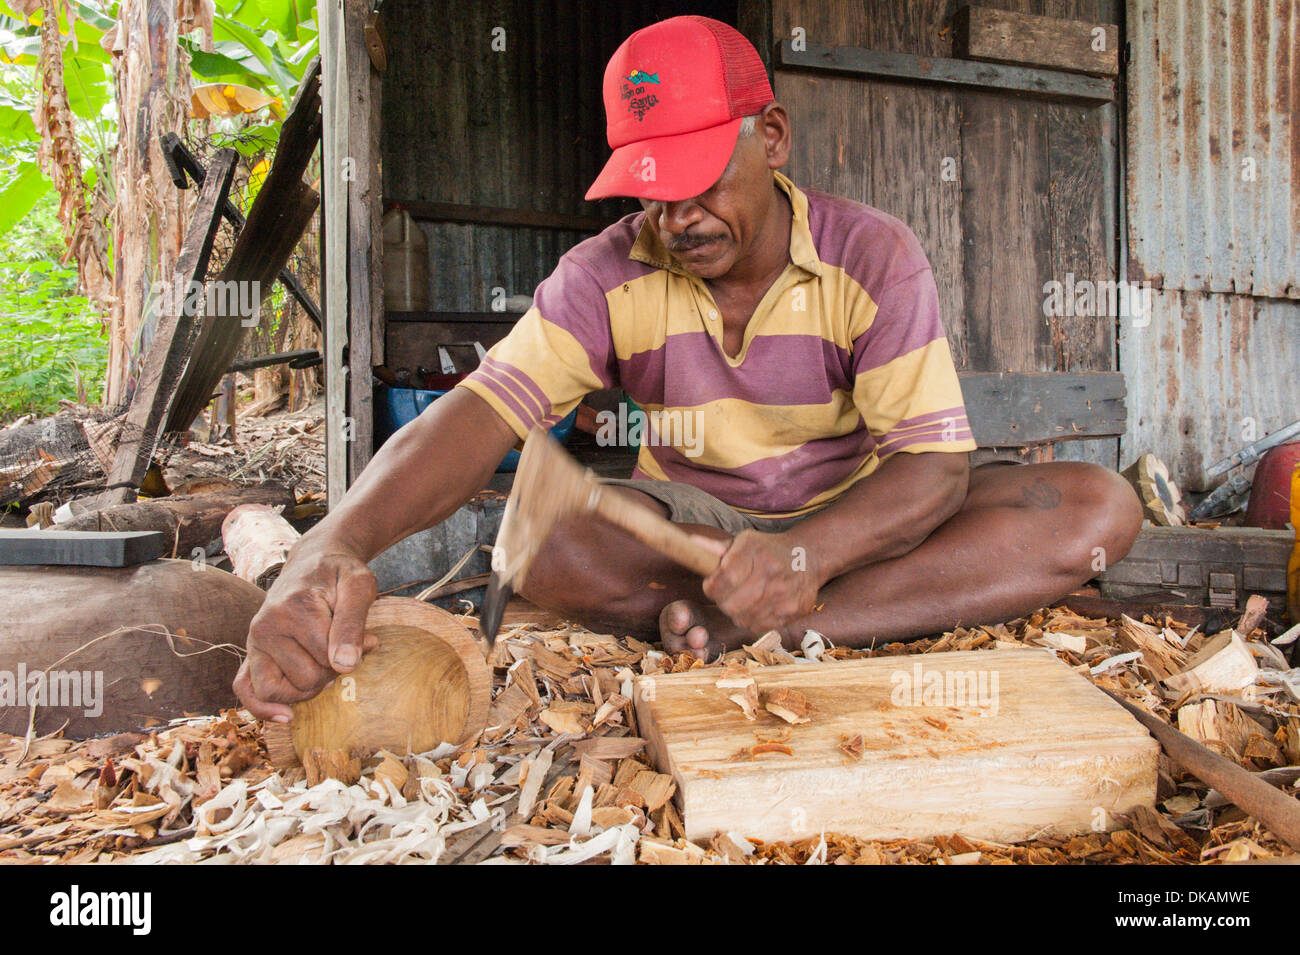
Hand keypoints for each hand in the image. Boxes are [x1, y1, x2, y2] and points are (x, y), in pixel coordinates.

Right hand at [233, 546, 378, 721]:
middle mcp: (267, 625)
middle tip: (342, 650)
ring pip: (280, 691)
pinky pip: (245, 689)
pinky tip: (287, 716)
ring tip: (323, 665)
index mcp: (295, 608)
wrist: (313, 562)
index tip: (368, 640)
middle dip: (332, 672)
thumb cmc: (340, 574)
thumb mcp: (359, 585)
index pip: (329, 659)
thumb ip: (353, 623)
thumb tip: (345, 665)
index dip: (354, 655)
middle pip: (307, 679)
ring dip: (308, 688)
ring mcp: (254, 640)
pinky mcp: (251, 651)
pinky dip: (263, 707)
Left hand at [697, 529, 822, 636]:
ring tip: (741, 600)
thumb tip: (690, 542)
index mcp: (756, 551)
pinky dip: (752, 620)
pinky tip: (756, 607)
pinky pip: (760, 626)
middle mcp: (773, 573)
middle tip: (726, 594)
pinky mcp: (794, 611)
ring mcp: (785, 594)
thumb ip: (715, 547)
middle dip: (722, 601)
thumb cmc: (767, 550)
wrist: (807, 557)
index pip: (724, 579)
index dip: (711, 587)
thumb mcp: (744, 542)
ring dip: (736, 612)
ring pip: (743, 618)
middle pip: (731, 604)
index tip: (711, 584)